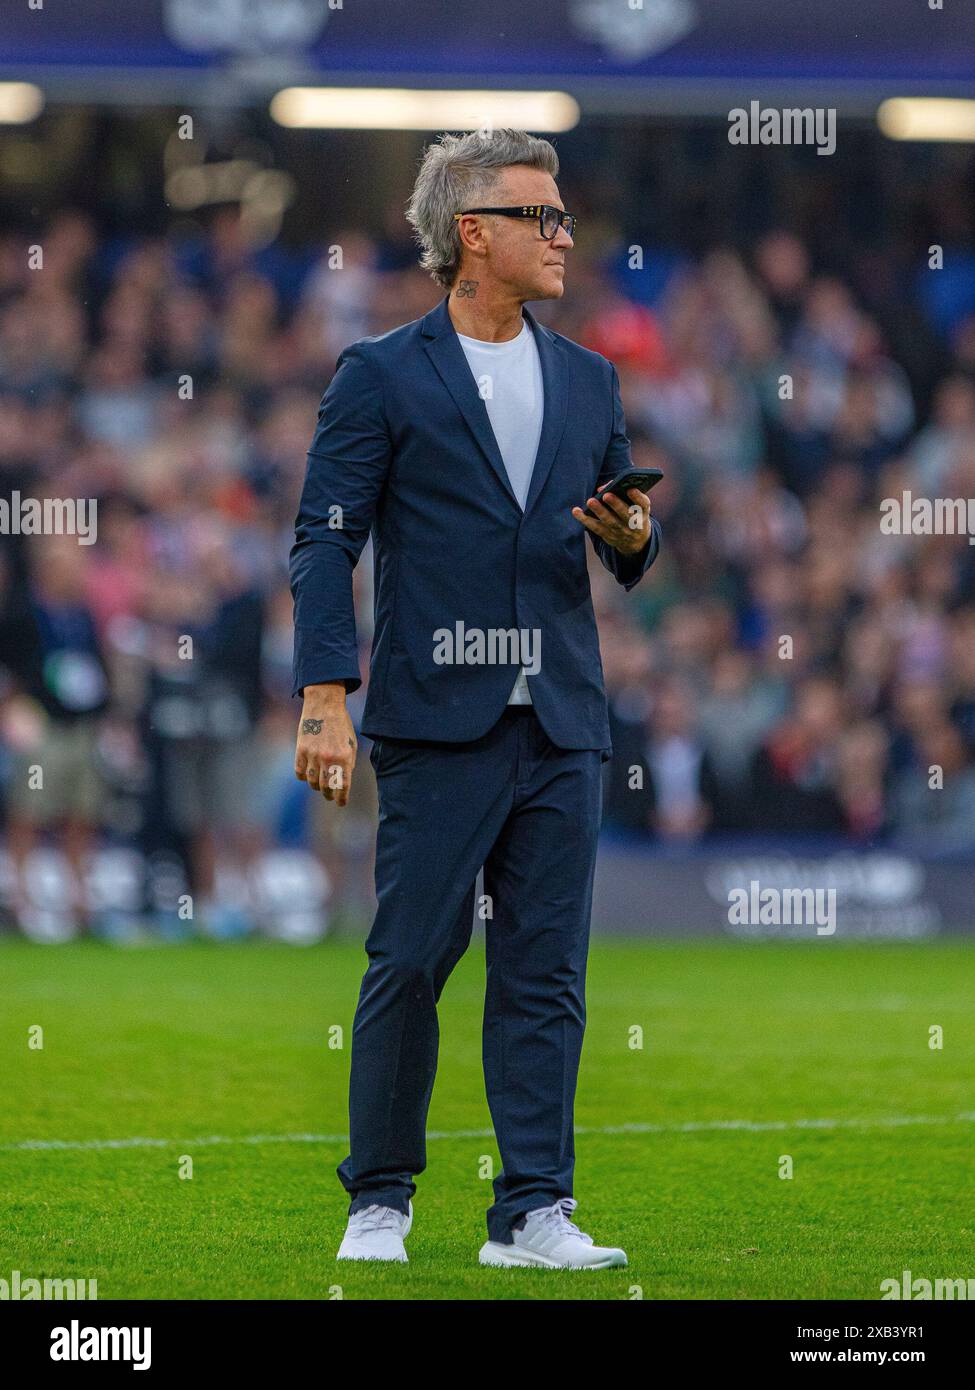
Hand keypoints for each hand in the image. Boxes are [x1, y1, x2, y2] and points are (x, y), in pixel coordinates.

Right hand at [294, 683, 355, 806]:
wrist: (324, 706)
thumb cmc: (341, 725)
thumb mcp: (351, 744)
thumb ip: (348, 764)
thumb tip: (342, 782)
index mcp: (344, 757)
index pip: (342, 786)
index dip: (341, 799)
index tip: (341, 803)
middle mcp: (328, 759)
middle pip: (326, 787)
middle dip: (329, 795)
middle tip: (330, 796)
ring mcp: (313, 755)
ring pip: (312, 782)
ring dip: (316, 786)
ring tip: (320, 785)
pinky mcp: (300, 750)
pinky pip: (300, 773)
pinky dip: (303, 777)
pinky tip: (308, 775)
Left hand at [572, 486, 651, 555]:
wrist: (636, 540)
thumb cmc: (633, 513)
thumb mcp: (636, 505)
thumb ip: (624, 493)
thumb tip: (602, 487)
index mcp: (643, 512)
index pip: (643, 504)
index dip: (637, 497)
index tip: (630, 488)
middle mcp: (634, 524)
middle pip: (626, 514)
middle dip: (616, 504)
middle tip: (607, 495)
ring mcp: (621, 532)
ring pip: (610, 522)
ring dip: (599, 511)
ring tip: (591, 501)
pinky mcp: (609, 536)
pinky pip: (596, 528)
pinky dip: (585, 520)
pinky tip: (576, 511)